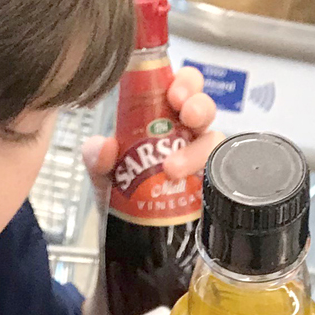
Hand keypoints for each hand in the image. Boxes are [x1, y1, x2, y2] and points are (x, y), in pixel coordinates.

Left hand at [82, 66, 221, 203]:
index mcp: (162, 117)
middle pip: (204, 108)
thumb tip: (106, 146)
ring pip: (213, 142)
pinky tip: (193, 183)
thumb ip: (96, 156)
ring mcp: (200, 160)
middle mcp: (186, 134)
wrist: (126, 231)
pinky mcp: (209, 187)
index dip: (185, 82)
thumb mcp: (102, 172)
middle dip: (200, 105)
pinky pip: (218, 176)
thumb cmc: (120, 191)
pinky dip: (207, 176)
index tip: (174, 93)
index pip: (182, 88)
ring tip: (173, 168)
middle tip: (187, 114)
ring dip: (198, 149)